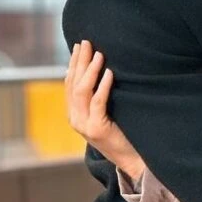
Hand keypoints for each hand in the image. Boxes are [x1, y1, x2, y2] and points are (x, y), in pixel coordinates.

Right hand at [65, 40, 145, 179]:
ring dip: (90, 70)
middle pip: (73, 84)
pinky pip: (98, 103)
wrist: (132, 159)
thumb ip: (98, 97)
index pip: (69, 83)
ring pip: (82, 91)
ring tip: (99, 54)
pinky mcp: (97, 129)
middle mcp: (75, 119)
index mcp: (74, 113)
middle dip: (79, 61)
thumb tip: (100, 70)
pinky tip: (109, 73)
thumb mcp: (105, 113)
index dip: (73, 64)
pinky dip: (103, 86)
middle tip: (86, 42)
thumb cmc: (123, 132)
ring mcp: (84, 125)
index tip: (79, 46)